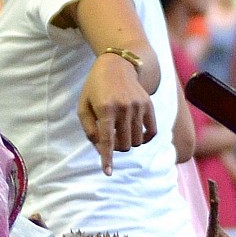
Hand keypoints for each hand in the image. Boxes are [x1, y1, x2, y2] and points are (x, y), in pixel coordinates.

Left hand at [79, 52, 156, 174]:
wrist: (118, 64)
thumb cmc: (96, 87)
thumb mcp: (84, 105)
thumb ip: (89, 128)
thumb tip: (101, 148)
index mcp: (105, 108)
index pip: (106, 139)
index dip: (107, 158)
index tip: (108, 172)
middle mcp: (124, 107)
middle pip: (124, 145)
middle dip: (116, 148)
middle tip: (111, 138)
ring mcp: (138, 106)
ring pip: (136, 141)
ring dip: (128, 142)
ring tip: (121, 132)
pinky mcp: (149, 105)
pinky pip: (151, 132)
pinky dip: (144, 139)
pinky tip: (136, 134)